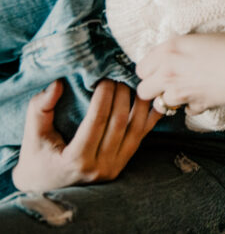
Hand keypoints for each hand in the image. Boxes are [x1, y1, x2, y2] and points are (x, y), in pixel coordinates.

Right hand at [11, 79, 161, 191]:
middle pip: (120, 122)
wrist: (46, 189)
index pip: (97, 121)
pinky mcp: (124, 163)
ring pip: (137, 129)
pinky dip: (150, 116)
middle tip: (117, 77)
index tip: (103, 78)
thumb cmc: (37, 159)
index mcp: (75, 160)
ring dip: (139, 103)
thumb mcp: (32, 136)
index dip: (104, 96)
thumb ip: (40, 108)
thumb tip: (57, 83)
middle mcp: (100, 166)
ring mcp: (115, 166)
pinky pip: (143, 135)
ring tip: (132, 84)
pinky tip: (150, 98)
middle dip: (121, 95)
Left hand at [135, 33, 224, 112]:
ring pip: (161, 104)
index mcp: (169, 49)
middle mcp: (168, 71)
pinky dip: (193, 106)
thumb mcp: (201, 39)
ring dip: (173, 99)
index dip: (152, 70)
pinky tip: (206, 95)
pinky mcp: (195, 106)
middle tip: (171, 83)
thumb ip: (179, 50)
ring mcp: (180, 91)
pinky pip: (185, 110)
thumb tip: (170, 60)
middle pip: (143, 90)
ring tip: (190, 89)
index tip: (163, 68)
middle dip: (155, 88)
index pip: (141, 68)